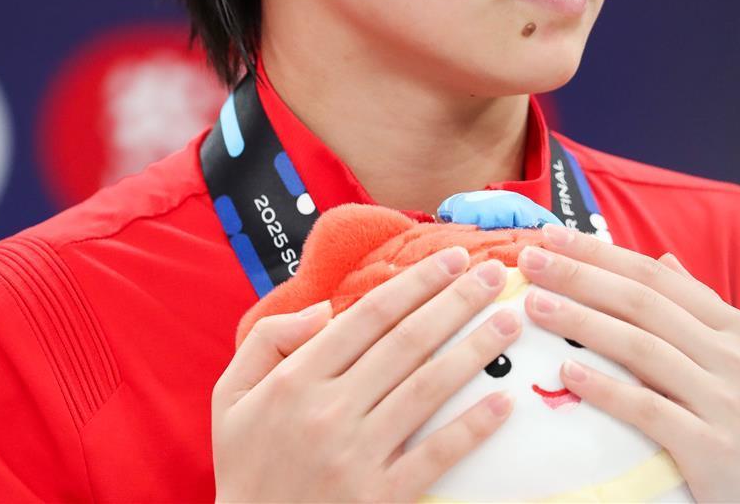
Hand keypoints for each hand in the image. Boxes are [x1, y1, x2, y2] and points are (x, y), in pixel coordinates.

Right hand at [211, 246, 521, 502]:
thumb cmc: (246, 463)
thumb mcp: (230, 396)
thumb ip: (269, 340)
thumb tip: (323, 308)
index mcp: (296, 379)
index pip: (369, 316)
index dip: (416, 283)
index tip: (452, 259)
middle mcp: (328, 410)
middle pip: (407, 342)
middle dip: (456, 301)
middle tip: (495, 273)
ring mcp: (357, 455)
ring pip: (428, 388)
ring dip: (474, 350)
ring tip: (509, 322)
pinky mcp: (380, 497)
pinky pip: (435, 455)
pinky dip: (471, 428)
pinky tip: (502, 401)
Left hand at [516, 225, 739, 503]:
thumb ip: (702, 310)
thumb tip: (665, 259)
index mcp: (734, 329)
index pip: (656, 277)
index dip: (602, 253)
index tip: (554, 236)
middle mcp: (732, 356)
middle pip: (643, 303)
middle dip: (581, 276)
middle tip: (530, 259)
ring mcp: (725, 401)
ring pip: (642, 348)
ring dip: (583, 322)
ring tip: (535, 304)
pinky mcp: (713, 449)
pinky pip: (650, 411)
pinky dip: (608, 389)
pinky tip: (568, 373)